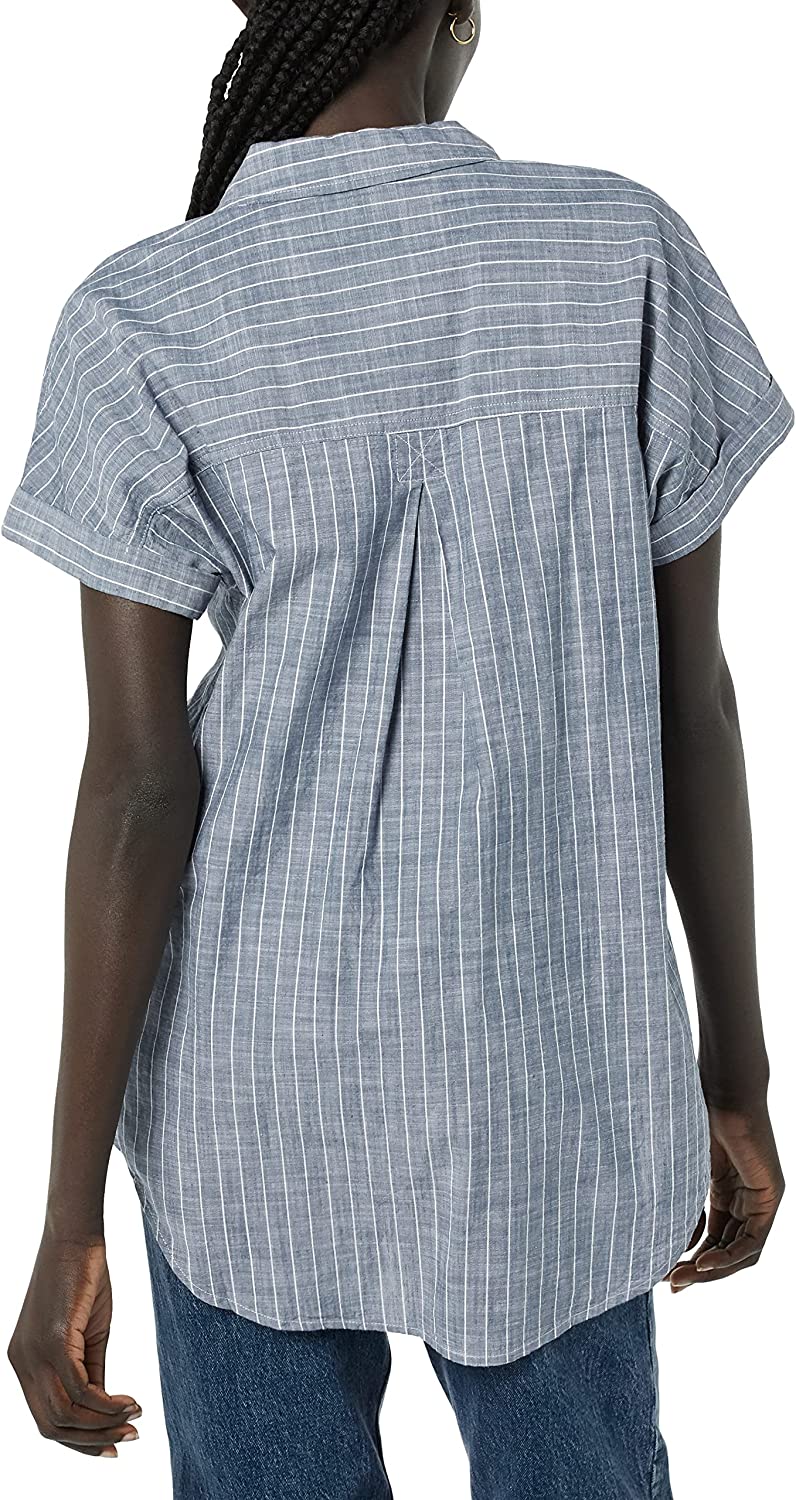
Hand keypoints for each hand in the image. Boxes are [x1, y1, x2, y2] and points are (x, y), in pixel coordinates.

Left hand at [7, 1229, 140, 1456]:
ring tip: (134, 1418)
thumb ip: (91, 1371)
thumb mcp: (88, 1335)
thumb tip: (104, 1407)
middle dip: (91, 1439)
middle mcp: (21, 1363)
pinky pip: (78, 1390)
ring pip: (64, 1414)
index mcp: (24, 1362)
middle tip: (128, 1439)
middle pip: (51, 1426)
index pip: (46, 1419)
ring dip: (103, 1423)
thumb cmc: (85, 1277)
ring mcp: (33, 1354)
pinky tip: (130, 1401)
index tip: (112, 1445)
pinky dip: (106, 1402)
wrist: (78, 1236)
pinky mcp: (53, 1341)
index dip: (79, 1440)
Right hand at [667, 1101, 784, 1291]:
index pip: (713, 1239)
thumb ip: (678, 1203)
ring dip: (712, 1270)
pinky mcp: (770, 1196)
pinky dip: (729, 1256)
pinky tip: (703, 1263)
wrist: (720, 1090)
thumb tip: (664, 1239)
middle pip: (727, 1251)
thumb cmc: (696, 1117)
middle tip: (670, 1284)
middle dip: (698, 1271)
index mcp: (725, 1192)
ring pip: (741, 1252)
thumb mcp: (682, 1171)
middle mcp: (745, 1200)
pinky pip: (754, 1240)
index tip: (664, 1274)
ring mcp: (760, 1199)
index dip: (691, 1262)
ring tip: (681, 1277)